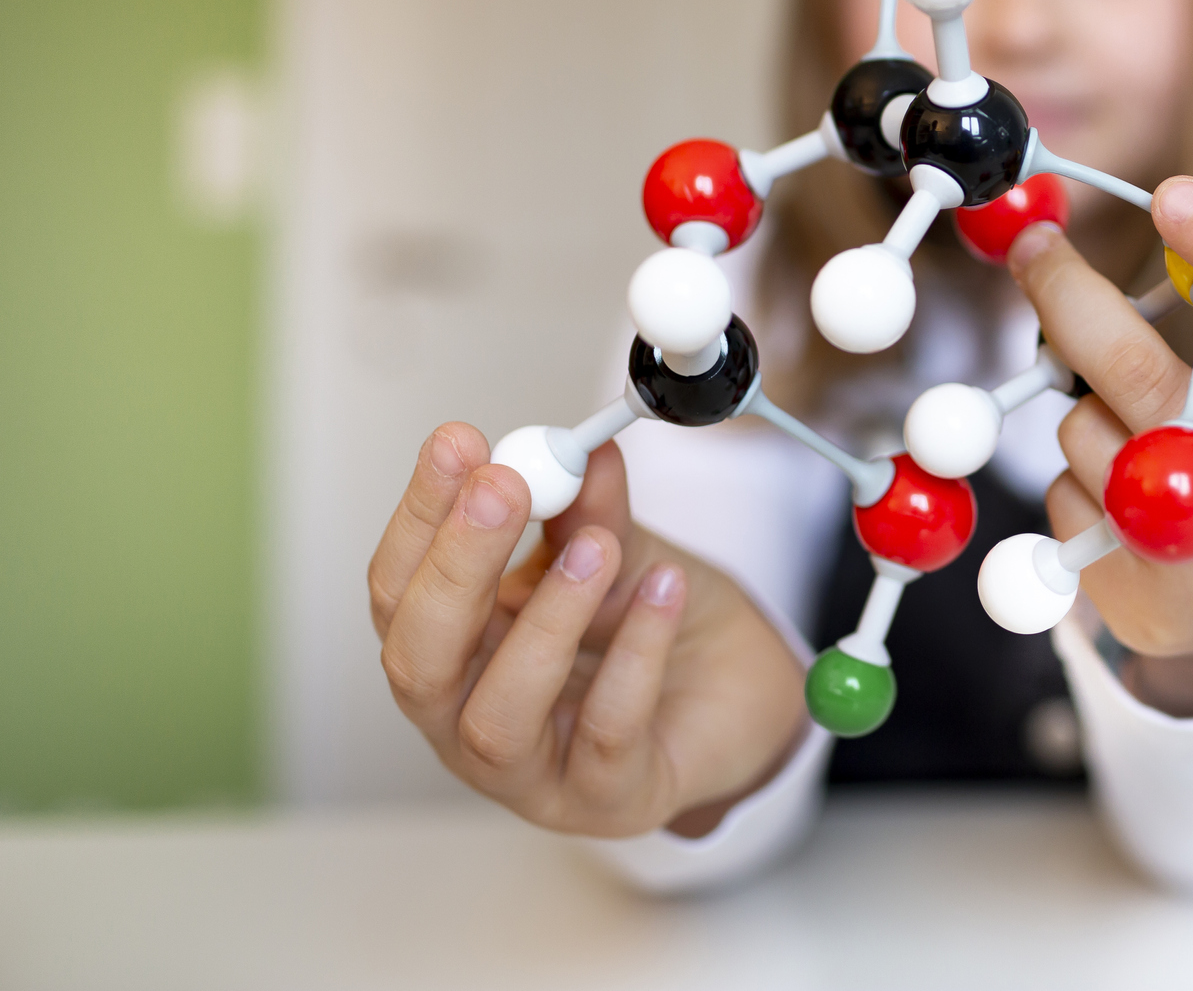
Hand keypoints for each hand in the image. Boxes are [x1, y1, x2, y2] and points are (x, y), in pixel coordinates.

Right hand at [368, 424, 808, 838]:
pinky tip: (664, 592)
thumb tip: (579, 452)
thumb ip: (590, 512)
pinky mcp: (608, 800)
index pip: (401, 588)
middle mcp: (468, 718)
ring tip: (595, 549)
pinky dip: (635, 655)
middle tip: (504, 488)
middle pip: (421, 658)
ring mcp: (533, 773)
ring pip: (499, 714)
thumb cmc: (657, 628)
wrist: (739, 696)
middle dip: (456, 568)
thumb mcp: (620, 553)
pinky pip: (608, 732)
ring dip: (544, 622)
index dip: (421, 516)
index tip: (457, 444)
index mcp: (454, 649)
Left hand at [1008, 176, 1192, 716]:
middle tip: (1035, 242)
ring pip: (1082, 426)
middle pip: (1142, 374)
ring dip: (1082, 401)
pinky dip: (1074, 467)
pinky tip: (1118, 492)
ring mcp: (1183, 554)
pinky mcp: (1115, 587)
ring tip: (1134, 425)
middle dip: (1072, 295)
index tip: (1173, 192)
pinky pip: (1058, 486)